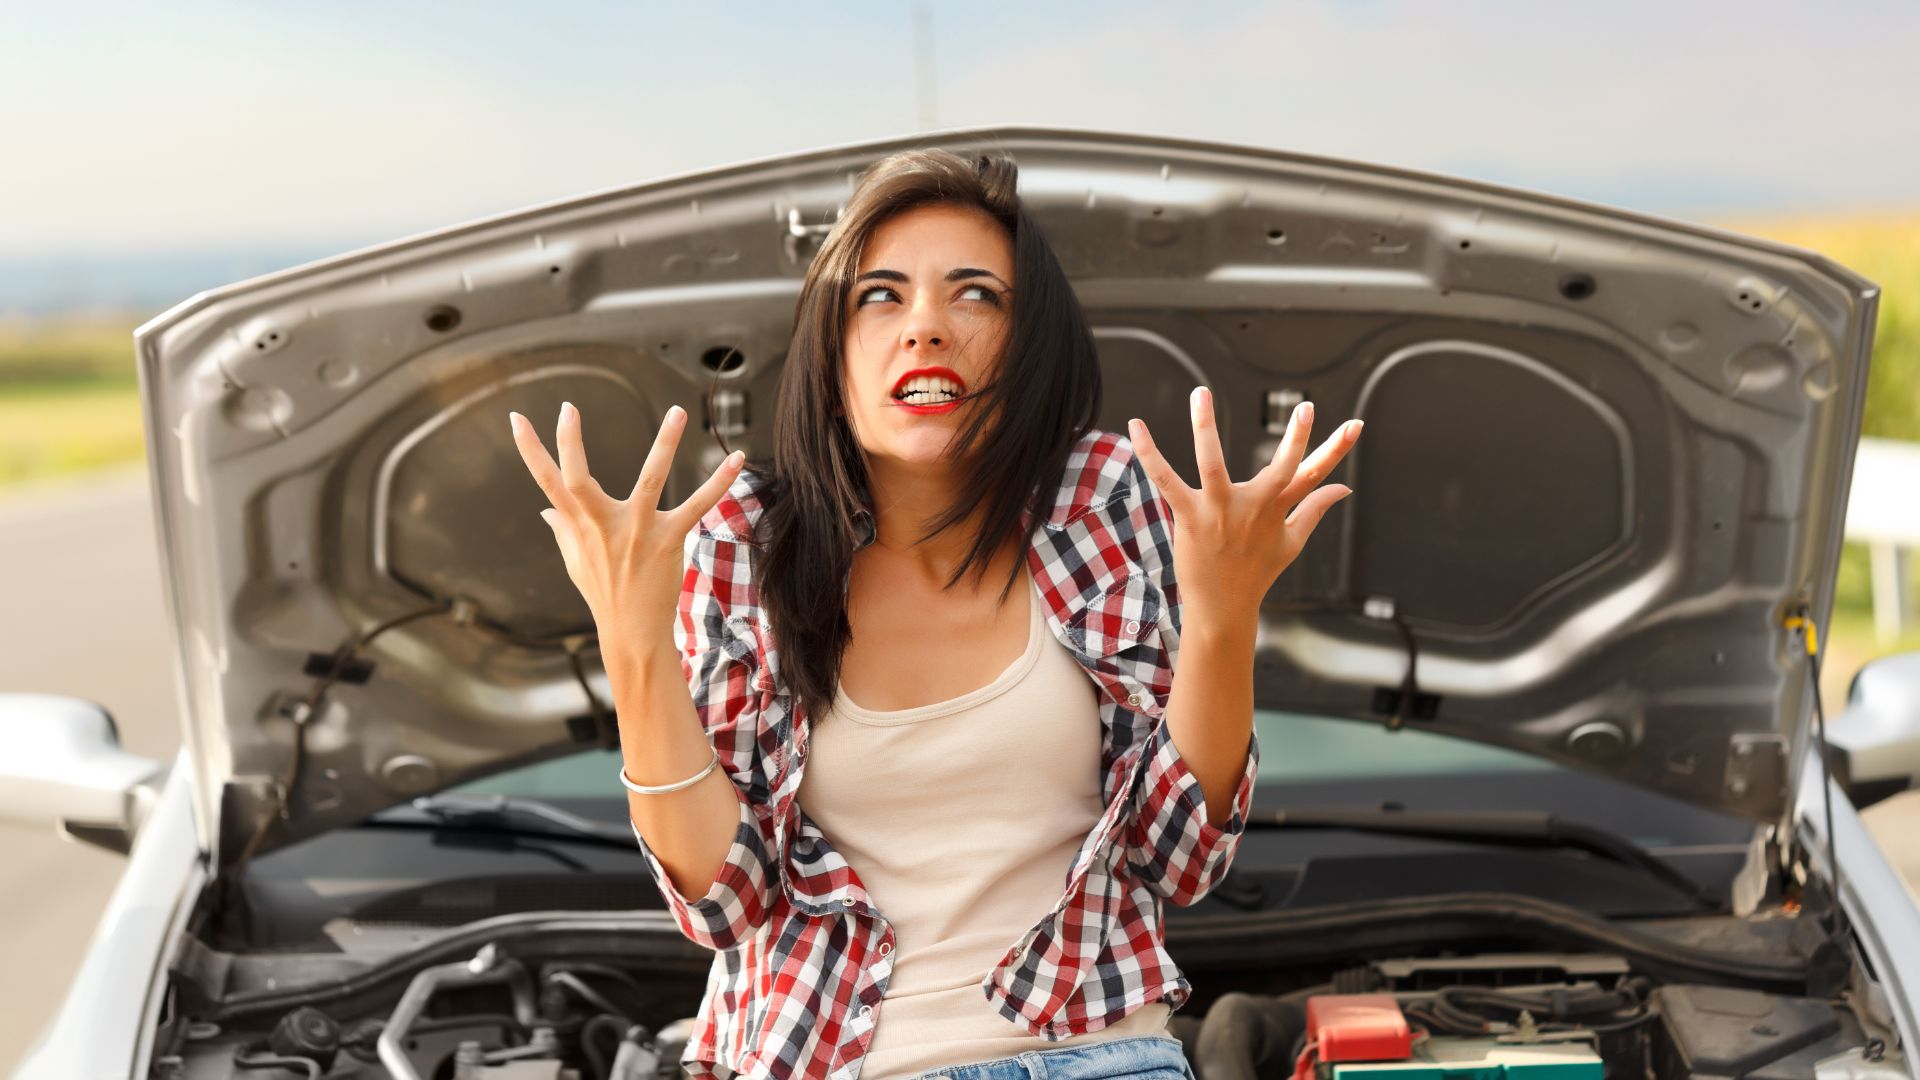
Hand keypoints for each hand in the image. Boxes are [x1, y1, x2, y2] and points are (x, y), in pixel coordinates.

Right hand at [509, 401, 743, 653]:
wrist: (632, 631)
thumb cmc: (604, 593)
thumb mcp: (575, 562)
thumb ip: (562, 531)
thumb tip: (544, 510)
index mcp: (579, 525)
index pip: (547, 482)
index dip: (529, 450)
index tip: (515, 419)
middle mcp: (603, 525)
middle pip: (579, 479)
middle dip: (570, 443)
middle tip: (567, 408)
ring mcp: (637, 531)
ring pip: (650, 479)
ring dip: (665, 443)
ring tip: (678, 410)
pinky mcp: (669, 539)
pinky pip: (698, 505)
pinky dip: (720, 482)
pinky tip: (738, 458)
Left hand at [1127, 388, 1359, 629]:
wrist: (1223, 609)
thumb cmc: (1257, 573)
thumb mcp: (1292, 541)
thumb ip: (1316, 509)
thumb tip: (1344, 489)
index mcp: (1279, 509)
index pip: (1314, 474)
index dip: (1337, 450)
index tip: (1357, 425)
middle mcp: (1254, 507)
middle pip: (1281, 469)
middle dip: (1296, 439)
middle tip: (1306, 407)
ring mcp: (1220, 511)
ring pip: (1212, 464)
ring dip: (1205, 428)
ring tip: (1201, 392)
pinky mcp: (1190, 517)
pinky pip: (1166, 481)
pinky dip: (1149, 454)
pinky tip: (1136, 427)